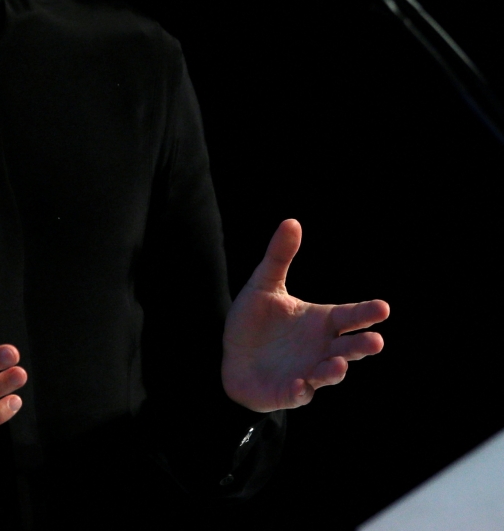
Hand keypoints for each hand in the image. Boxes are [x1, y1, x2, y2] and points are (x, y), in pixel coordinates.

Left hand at [222, 219, 389, 411]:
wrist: (232, 356)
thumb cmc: (254, 320)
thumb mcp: (264, 284)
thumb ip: (279, 256)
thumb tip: (292, 221)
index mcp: (320, 322)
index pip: (348, 316)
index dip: (365, 313)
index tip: (383, 307)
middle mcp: (321, 349)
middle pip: (347, 348)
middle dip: (361, 346)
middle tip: (376, 341)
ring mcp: (308, 372)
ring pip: (328, 374)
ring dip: (334, 371)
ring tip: (339, 365)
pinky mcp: (288, 392)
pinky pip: (298, 394)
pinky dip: (301, 391)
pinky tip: (300, 384)